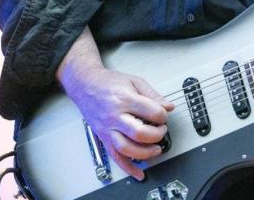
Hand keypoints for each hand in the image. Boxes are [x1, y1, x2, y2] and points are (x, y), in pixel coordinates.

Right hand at [57, 28, 173, 180]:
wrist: (84, 84)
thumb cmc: (108, 82)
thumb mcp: (134, 81)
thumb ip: (153, 94)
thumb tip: (168, 107)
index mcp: (124, 99)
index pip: (151, 112)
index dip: (163, 115)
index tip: (164, 115)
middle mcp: (114, 116)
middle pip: (139, 133)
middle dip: (156, 134)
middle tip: (161, 131)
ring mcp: (107, 128)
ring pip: (126, 148)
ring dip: (145, 153)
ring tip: (156, 149)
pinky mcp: (103, 137)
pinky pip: (115, 157)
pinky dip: (128, 167)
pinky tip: (139, 172)